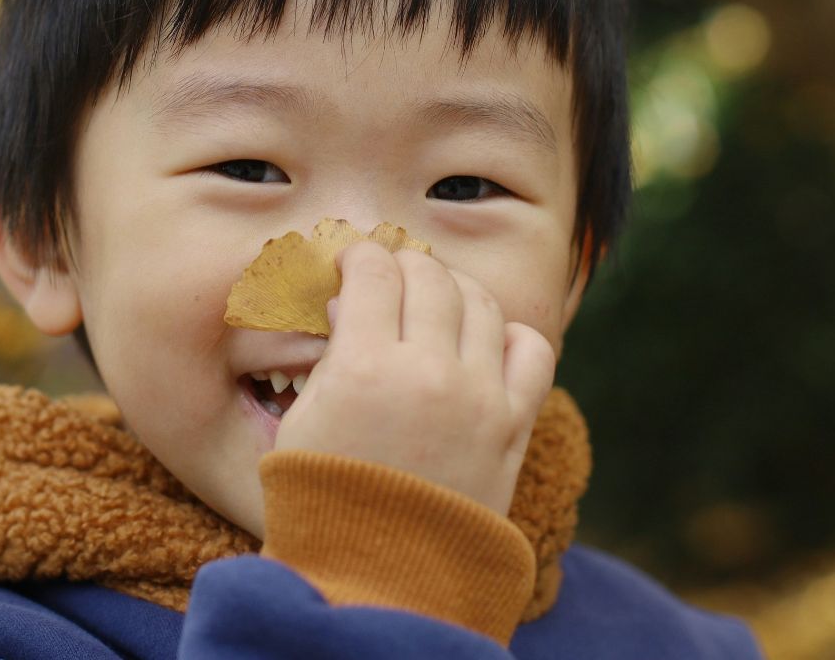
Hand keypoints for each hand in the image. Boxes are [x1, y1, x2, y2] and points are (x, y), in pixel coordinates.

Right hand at [271, 240, 557, 515]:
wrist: (381, 578)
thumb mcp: (304, 420)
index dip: (361, 256)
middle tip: (391, 278)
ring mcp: (479, 397)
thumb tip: (356, 300)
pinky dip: (509, 333)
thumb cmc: (325, 500)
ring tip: (436, 303)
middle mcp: (429, 372)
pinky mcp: (513, 425)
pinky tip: (483, 342)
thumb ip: (332, 354)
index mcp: (365, 367)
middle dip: (405, 266)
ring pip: (481, 302)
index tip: (354, 262)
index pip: (374, 270)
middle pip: (430, 277)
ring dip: (455, 290)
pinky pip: (531, 349)